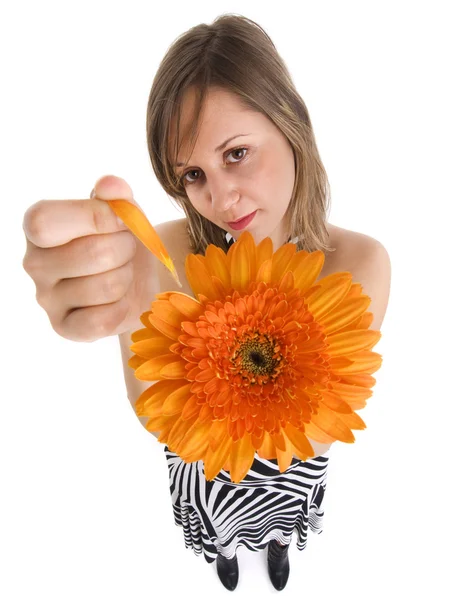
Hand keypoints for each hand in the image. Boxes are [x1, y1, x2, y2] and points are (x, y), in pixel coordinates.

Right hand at [22, 175, 157, 341]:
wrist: (138, 278)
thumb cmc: (122, 238)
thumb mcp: (123, 211)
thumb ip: (117, 195)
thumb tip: (109, 186)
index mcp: (38, 226)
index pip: (47, 222)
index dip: (96, 218)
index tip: (122, 220)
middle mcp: (33, 262)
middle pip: (92, 254)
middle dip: (125, 249)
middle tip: (126, 250)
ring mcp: (47, 299)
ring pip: (105, 287)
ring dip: (127, 278)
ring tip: (123, 272)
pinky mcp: (65, 328)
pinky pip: (103, 321)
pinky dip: (124, 308)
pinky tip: (119, 299)